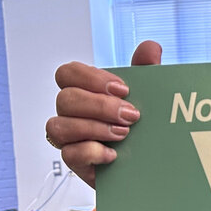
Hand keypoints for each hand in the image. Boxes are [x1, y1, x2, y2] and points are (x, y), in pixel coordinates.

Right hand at [46, 40, 161, 186]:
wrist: (150, 162)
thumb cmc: (142, 125)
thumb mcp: (148, 96)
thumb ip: (146, 71)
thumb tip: (151, 47)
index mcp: (85, 90)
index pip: (68, 73)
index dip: (91, 78)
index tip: (123, 89)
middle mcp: (72, 112)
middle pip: (65, 99)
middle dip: (100, 106)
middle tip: (131, 115)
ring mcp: (70, 138)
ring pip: (59, 126)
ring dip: (94, 128)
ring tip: (124, 134)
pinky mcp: (76, 162)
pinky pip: (69, 155)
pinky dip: (92, 152)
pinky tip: (114, 154)